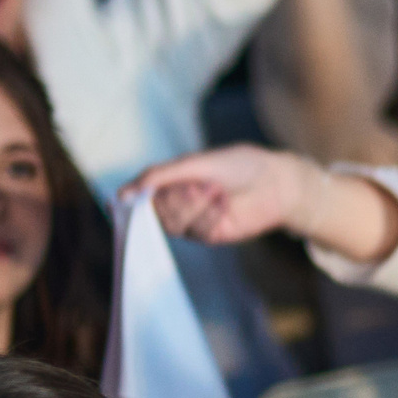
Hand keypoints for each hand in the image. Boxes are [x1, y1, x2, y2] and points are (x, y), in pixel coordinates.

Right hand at [125, 146, 321, 246]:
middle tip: (200, 184)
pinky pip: (197, 230)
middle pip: (156, 211)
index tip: (126, 200)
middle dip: (177, 198)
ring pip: (174, 223)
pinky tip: (225, 202)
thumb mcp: (193, 163)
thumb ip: (159, 176)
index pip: (141, 196)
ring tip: (216, 190)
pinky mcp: (210, 234)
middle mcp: (178, 202)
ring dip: (194, 206)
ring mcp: (193, 220)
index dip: (135, 198)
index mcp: (171, 181)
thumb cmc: (238, 165)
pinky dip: (210, 215)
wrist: (275, 181)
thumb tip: (122, 194)